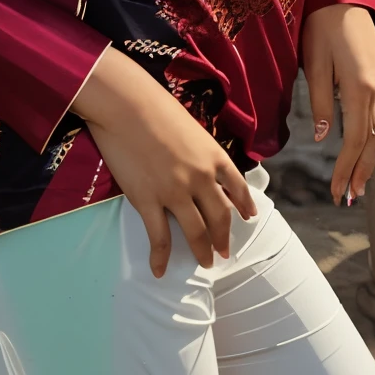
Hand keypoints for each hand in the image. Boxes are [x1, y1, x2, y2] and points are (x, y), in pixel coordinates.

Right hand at [72, 45, 256, 277]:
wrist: (126, 104)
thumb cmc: (154, 105)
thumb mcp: (189, 126)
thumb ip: (197, 148)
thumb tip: (195, 160)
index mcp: (214, 155)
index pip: (237, 187)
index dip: (244, 205)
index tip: (248, 218)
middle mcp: (201, 178)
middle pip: (219, 216)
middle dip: (224, 237)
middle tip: (224, 252)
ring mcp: (175, 192)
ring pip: (196, 232)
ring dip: (203, 251)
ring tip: (206, 263)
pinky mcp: (148, 200)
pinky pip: (159, 237)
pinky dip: (161, 257)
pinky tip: (160, 270)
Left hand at [301, 3, 374, 206]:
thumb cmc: (320, 27)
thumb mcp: (314, 65)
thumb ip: (321, 103)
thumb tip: (325, 138)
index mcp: (360, 87)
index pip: (355, 140)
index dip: (345, 168)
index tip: (337, 191)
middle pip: (372, 141)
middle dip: (361, 172)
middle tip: (349, 199)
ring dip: (368, 159)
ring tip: (357, 184)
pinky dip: (371, 138)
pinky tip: (363, 150)